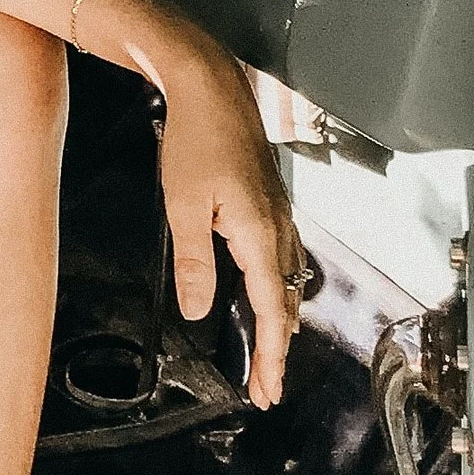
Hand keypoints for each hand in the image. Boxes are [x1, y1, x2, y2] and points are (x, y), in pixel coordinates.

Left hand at [153, 30, 304, 409]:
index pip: (271, 309)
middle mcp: (279, 226)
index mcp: (260, 233)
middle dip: (278, 348)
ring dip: (281, 319)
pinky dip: (280, 287)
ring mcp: (279, 212)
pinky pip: (284, 257)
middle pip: (287, 301)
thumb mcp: (183, 205)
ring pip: (290, 279)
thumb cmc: (194, 139)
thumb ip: (194, 262)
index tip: (266, 390)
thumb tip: (198, 312)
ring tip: (271, 352)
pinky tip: (268, 290)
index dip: (271, 355)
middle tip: (266, 387)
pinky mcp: (270, 200)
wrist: (210, 84)